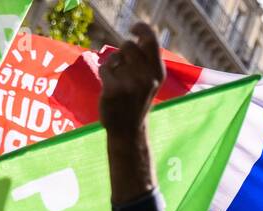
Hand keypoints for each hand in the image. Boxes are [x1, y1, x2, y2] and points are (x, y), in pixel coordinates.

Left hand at [99, 23, 164, 137]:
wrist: (128, 129)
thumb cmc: (137, 99)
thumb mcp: (149, 79)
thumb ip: (145, 59)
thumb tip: (136, 36)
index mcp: (158, 72)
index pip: (150, 39)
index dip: (141, 28)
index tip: (133, 29)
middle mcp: (147, 77)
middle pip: (128, 45)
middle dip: (122, 52)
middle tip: (124, 68)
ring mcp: (131, 83)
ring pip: (114, 57)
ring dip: (113, 65)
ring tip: (119, 81)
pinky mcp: (114, 89)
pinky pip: (104, 68)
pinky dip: (104, 75)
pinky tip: (111, 89)